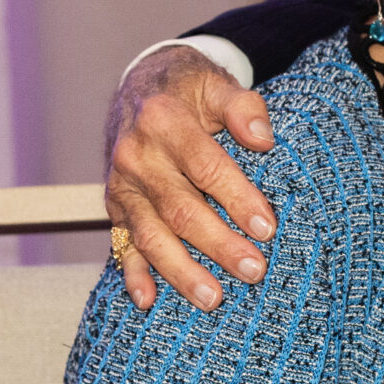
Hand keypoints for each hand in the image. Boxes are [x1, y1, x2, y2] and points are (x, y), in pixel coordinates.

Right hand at [103, 46, 278, 311]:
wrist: (141, 87)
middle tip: (254, 271)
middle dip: (218, 244)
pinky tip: (148, 300)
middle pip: (180, 209)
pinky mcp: (115, 206)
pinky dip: (133, 274)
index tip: (268, 228)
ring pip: (151, 235)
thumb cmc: (189, 89)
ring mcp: (122, 186)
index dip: (237, 198)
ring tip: (213, 299)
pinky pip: (122, 244)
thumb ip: (242, 106)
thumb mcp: (216, 83)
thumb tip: (264, 137)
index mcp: (164, 121)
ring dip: (181, 271)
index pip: (206, 167)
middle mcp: (136, 156)